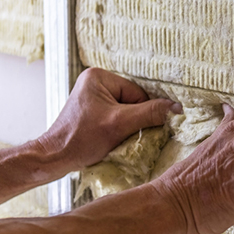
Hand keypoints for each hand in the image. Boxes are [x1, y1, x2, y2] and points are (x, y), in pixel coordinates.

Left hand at [37, 68, 181, 171]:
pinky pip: (118, 117)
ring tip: (115, 137)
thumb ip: (151, 113)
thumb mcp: (120, 124)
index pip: (138, 93)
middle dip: (133, 120)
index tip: (131, 129)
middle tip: (123, 135)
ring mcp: (94, 96)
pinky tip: (111, 138)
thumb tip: (177, 108)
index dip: (141, 114)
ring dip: (127, 126)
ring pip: (128, 111)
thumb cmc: (82, 139)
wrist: (56, 158)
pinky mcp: (93, 110)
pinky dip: (119, 129)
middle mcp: (96, 81)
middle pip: (134, 102)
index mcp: (99, 76)